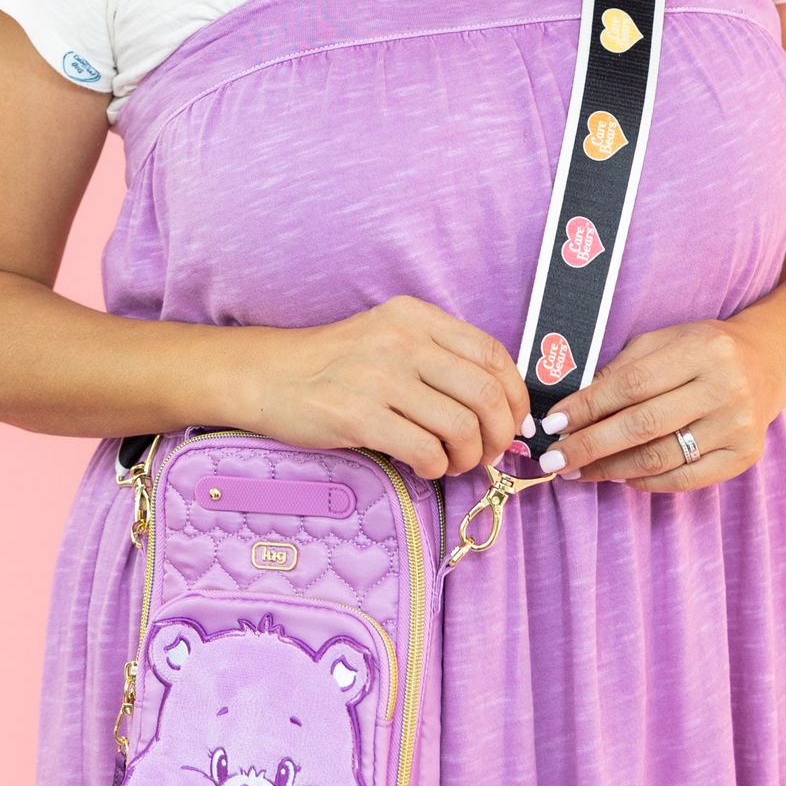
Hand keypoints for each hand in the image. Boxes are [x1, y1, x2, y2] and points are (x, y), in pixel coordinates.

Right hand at [256, 296, 528, 480]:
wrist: (269, 375)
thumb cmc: (336, 364)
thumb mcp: (390, 337)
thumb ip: (439, 359)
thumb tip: (501, 407)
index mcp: (416, 317)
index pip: (492, 354)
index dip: (515, 395)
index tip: (514, 422)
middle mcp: (402, 340)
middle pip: (484, 393)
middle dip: (500, 433)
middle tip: (490, 452)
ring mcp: (379, 377)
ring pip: (461, 427)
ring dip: (469, 456)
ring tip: (454, 462)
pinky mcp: (359, 416)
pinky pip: (425, 451)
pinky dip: (436, 468)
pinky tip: (425, 467)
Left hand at [530, 317, 785, 490]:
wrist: (766, 364)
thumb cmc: (702, 350)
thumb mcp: (664, 341)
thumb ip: (622, 369)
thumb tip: (573, 407)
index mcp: (702, 351)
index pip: (632, 384)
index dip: (588, 406)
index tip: (553, 423)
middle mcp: (725, 389)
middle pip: (643, 426)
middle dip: (590, 445)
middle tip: (555, 459)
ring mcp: (738, 426)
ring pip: (660, 458)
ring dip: (610, 469)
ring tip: (579, 470)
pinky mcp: (744, 456)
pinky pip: (684, 479)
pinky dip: (646, 482)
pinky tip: (619, 476)